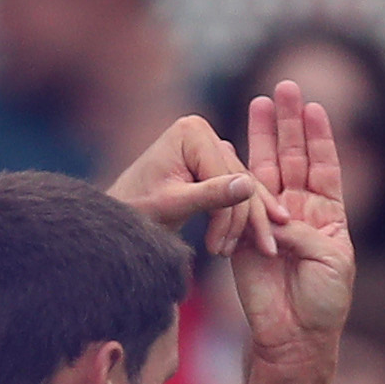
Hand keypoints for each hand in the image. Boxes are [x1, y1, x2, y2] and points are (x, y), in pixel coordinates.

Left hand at [106, 115, 286, 256]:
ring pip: (243, 188)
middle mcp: (203, 132)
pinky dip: (248, 214)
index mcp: (192, 131)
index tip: (220, 250)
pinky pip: (238, 191)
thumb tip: (247, 185)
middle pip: (238, 180)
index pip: (224, 176)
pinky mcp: (212, 164)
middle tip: (262, 252)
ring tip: (263, 249)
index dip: (228, 216)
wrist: (120, 217)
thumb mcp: (174, 206)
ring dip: (250, 221)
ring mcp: (209, 146)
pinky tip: (264, 234)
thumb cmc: (137, 210)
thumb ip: (211, 196)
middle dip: (245, 220)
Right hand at [231, 81, 355, 363]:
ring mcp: (271, 219)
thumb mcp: (329, 260)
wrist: (293, 335)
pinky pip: (240, 197)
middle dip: (289, 123)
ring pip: (266, 169)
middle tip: (284, 86)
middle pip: (294, 158)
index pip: (325, 167)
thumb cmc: (323, 302)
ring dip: (263, 136)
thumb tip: (273, 212)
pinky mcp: (245, 233)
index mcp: (329, 216)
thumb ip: (303, 229)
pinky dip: (236, 171)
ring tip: (259, 100)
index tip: (315, 106)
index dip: (320, 136)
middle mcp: (300, 212)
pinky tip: (232, 143)